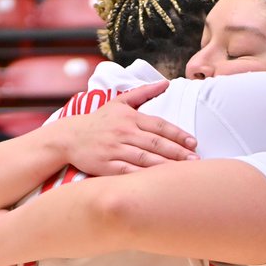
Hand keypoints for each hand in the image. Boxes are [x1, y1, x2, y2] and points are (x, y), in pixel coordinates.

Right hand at [58, 80, 197, 174]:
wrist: (69, 137)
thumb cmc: (98, 121)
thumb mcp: (119, 102)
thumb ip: (144, 92)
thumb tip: (166, 82)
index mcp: (129, 117)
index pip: (159, 126)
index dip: (178, 135)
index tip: (194, 143)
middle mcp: (123, 132)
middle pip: (155, 143)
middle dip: (177, 152)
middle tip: (195, 160)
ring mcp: (114, 150)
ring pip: (144, 159)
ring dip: (165, 166)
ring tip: (183, 172)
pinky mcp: (106, 166)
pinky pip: (127, 172)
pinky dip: (143, 177)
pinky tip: (157, 182)